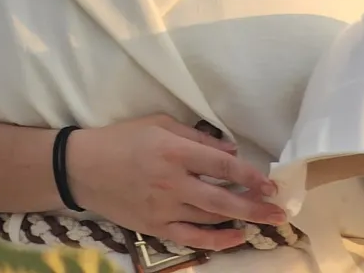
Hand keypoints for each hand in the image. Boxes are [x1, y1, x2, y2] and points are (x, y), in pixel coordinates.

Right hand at [66, 114, 285, 251]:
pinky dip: (215, 240)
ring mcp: (164, 208)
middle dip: (254, 205)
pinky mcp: (155, 227)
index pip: (222, 166)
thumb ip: (196, 138)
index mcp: (174, 151)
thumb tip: (229, 152)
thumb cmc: (123, 138)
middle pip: (222, 198)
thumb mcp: (159, 123)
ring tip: (262, 220)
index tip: (270, 182)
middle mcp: (173, 182)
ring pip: (210, 218)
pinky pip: (191, 238)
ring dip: (240, 220)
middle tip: (279, 210)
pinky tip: (234, 237)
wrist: (84, 168)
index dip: (249, 176)